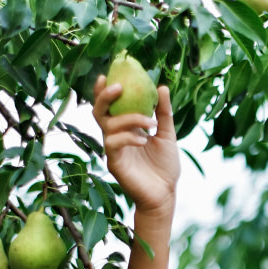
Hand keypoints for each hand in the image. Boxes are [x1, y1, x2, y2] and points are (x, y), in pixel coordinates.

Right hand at [92, 76, 180, 214]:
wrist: (165, 194)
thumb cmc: (165, 166)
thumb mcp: (167, 135)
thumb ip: (163, 113)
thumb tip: (161, 87)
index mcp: (125, 128)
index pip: (110, 106)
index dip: (105, 91)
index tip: (109, 75)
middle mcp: (115, 136)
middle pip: (99, 112)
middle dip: (105, 97)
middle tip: (119, 86)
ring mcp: (114, 150)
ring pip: (109, 126)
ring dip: (129, 119)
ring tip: (150, 123)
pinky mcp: (115, 163)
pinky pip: (113, 144)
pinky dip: (128, 137)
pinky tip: (143, 139)